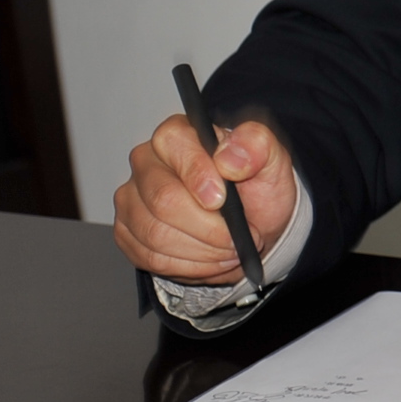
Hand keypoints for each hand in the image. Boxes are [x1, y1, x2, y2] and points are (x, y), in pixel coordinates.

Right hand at [114, 113, 297, 283]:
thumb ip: (257, 145)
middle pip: (163, 200)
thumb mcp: (273, 160)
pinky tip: (210, 260)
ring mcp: (132, 198)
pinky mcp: (127, 232)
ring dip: (202, 251)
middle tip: (238, 238)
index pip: (175, 147)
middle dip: (209, 227)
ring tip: (230, 251)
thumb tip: (229, 157)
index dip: (198, 176)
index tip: (221, 200)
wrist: (252, 225)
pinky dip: (188, 267)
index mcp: (178, 134)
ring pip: (156, 234)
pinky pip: (151, 257)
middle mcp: (147, 162)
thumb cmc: (257, 188)